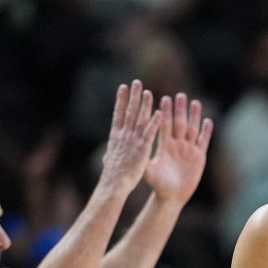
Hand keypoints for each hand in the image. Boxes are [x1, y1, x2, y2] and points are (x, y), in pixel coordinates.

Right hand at [99, 80, 161, 194]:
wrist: (114, 185)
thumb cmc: (112, 176)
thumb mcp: (110, 160)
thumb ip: (111, 154)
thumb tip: (106, 155)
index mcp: (116, 136)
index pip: (118, 114)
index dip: (121, 100)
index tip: (122, 87)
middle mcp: (124, 135)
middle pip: (128, 111)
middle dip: (132, 96)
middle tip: (136, 82)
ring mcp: (133, 141)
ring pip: (139, 119)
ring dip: (144, 104)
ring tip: (148, 91)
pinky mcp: (143, 149)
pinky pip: (150, 133)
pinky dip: (154, 122)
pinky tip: (160, 113)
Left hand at [144, 93, 212, 205]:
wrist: (172, 197)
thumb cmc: (159, 185)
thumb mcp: (150, 172)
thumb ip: (143, 161)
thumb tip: (133, 150)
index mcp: (165, 146)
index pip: (165, 125)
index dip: (165, 112)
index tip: (164, 98)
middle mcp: (177, 145)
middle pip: (179, 124)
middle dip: (180, 110)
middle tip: (180, 95)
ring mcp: (189, 150)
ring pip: (192, 129)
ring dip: (194, 116)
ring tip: (195, 102)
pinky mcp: (199, 157)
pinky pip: (203, 142)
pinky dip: (206, 132)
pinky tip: (208, 121)